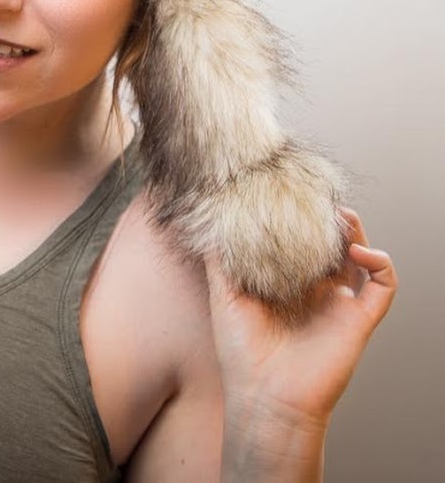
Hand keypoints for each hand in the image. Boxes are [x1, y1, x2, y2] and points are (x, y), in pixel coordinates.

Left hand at [205, 209, 396, 431]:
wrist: (265, 397)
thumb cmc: (241, 352)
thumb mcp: (223, 294)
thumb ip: (219, 259)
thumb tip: (208, 222)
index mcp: (286, 283)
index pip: (300, 241)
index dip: (299, 219)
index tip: (290, 194)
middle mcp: (315, 291)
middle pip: (331, 244)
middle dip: (328, 220)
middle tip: (317, 199)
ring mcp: (339, 303)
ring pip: (360, 257)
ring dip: (357, 233)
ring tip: (342, 216)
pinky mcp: (360, 319)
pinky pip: (384, 285)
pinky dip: (381, 263)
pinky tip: (361, 252)